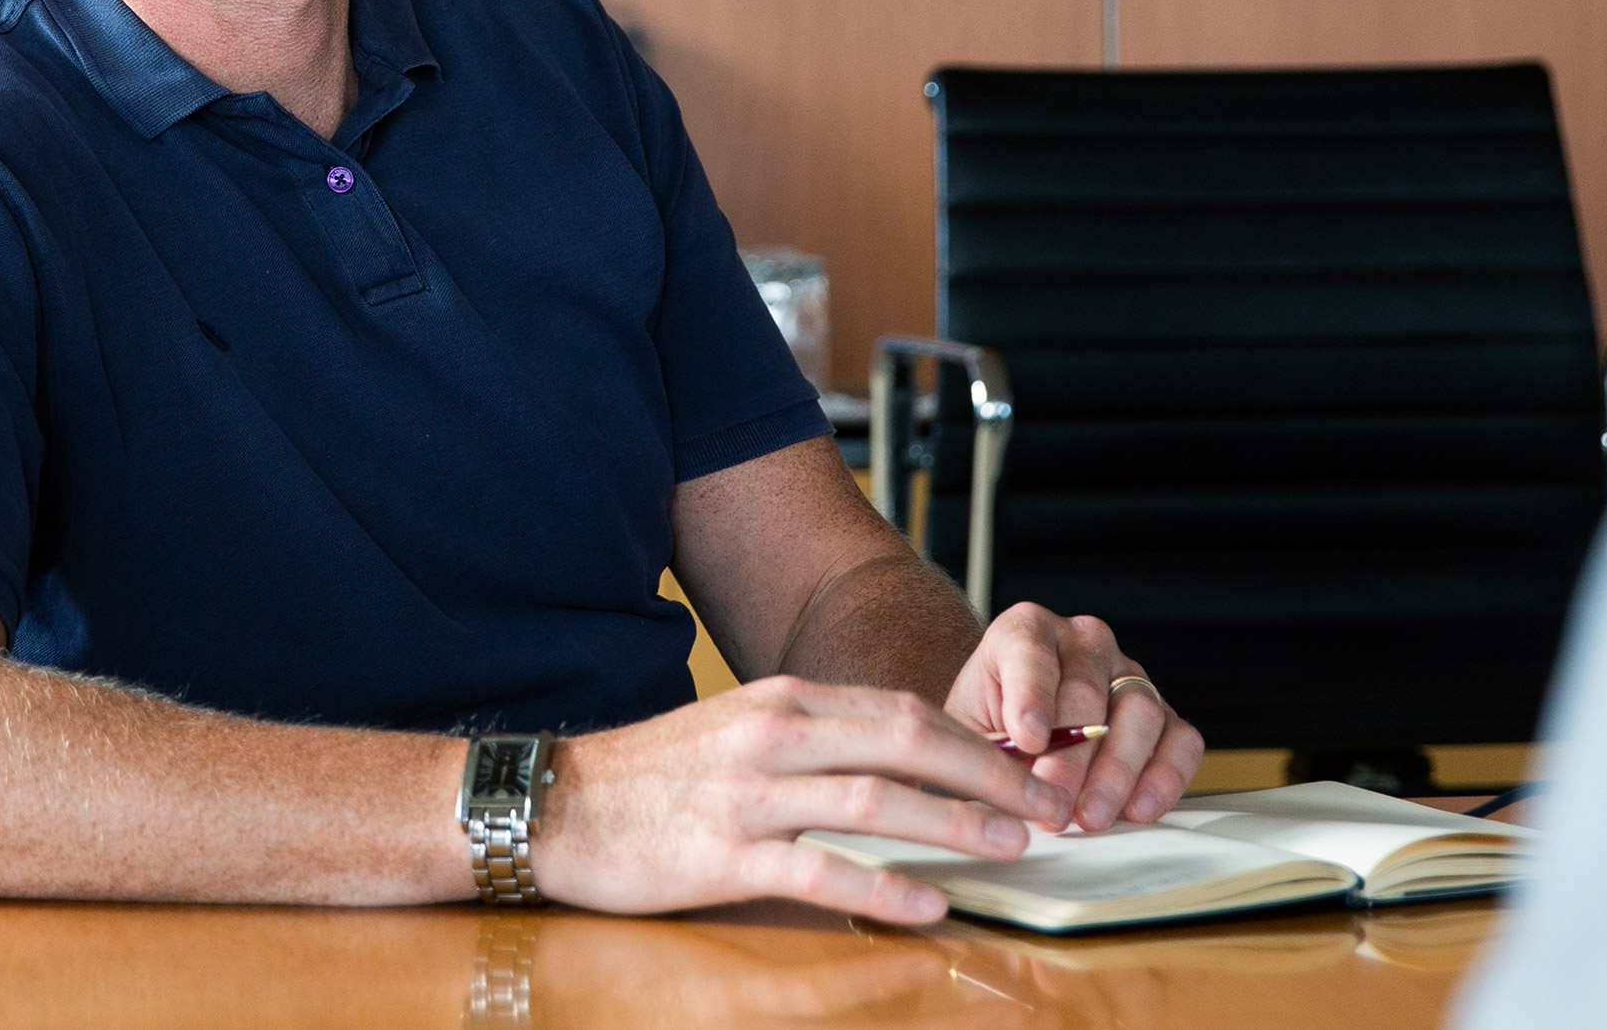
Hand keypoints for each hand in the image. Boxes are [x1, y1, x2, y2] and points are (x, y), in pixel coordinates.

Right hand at [526, 674, 1075, 924]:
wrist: (556, 803)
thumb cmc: (652, 776)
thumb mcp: (738, 732)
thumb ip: (812, 741)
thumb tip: (900, 765)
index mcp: (783, 701)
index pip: (903, 710)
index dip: (977, 741)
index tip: (1028, 770)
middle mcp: (774, 735)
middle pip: (908, 741)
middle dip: (991, 776)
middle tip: (1050, 807)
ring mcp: (750, 794)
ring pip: (877, 800)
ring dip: (955, 825)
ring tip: (1012, 850)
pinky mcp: (723, 854)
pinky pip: (820, 871)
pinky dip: (884, 887)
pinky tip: (929, 905)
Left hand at [943, 604, 1205, 831]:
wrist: (1010, 732)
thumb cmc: (986, 727)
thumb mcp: (967, 733)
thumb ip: (985, 752)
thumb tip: (1007, 790)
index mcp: (1026, 629)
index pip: (1031, 653)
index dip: (1031, 697)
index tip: (1027, 740)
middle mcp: (1083, 642)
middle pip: (1087, 693)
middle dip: (1070, 757)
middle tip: (1054, 805)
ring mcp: (1128, 674)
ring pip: (1139, 713)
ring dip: (1116, 773)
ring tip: (1090, 816)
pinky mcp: (1163, 713)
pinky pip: (1180, 740)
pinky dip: (1164, 778)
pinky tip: (1137, 809)